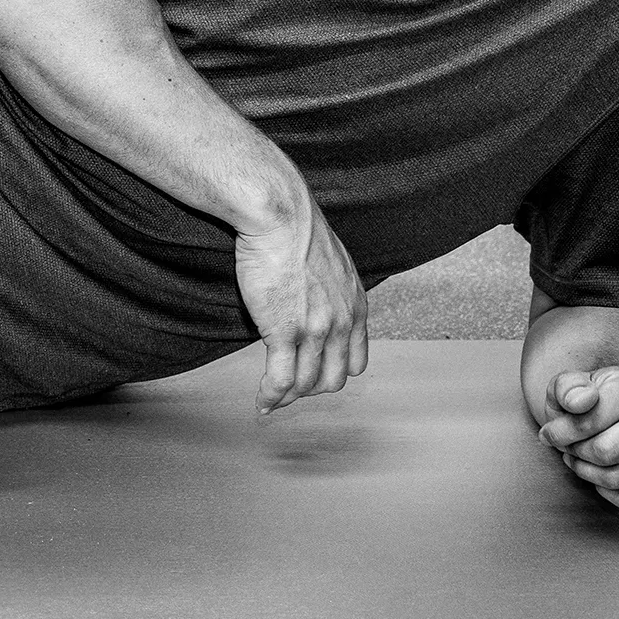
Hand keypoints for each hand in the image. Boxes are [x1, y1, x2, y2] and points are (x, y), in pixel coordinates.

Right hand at [234, 196, 368, 413]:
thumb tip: (317, 297)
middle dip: (310, 390)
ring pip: (306, 384)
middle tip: (289, 389)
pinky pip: (280, 379)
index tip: (313, 374)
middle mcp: (342, 324)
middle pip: (333, 380)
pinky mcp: (284, 332)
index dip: (333, 373)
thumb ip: (332, 290)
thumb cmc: (298, 231)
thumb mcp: (332, 264)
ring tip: (271, 400)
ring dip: (288, 398)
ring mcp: (315, 331)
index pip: (356, 362)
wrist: (281, 218)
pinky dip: (270, 396)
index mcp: (356, 307)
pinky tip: (261, 401)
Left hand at [540, 367, 618, 508]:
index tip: (549, 434)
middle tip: (565, 445)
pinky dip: (606, 490)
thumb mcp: (572, 383)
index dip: (561, 432)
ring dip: (585, 471)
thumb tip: (578, 403)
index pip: (592, 421)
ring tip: (575, 455)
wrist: (611, 409)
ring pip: (616, 476)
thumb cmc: (587, 397)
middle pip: (604, 452)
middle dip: (575, 451)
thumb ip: (568, 387)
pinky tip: (597, 470)